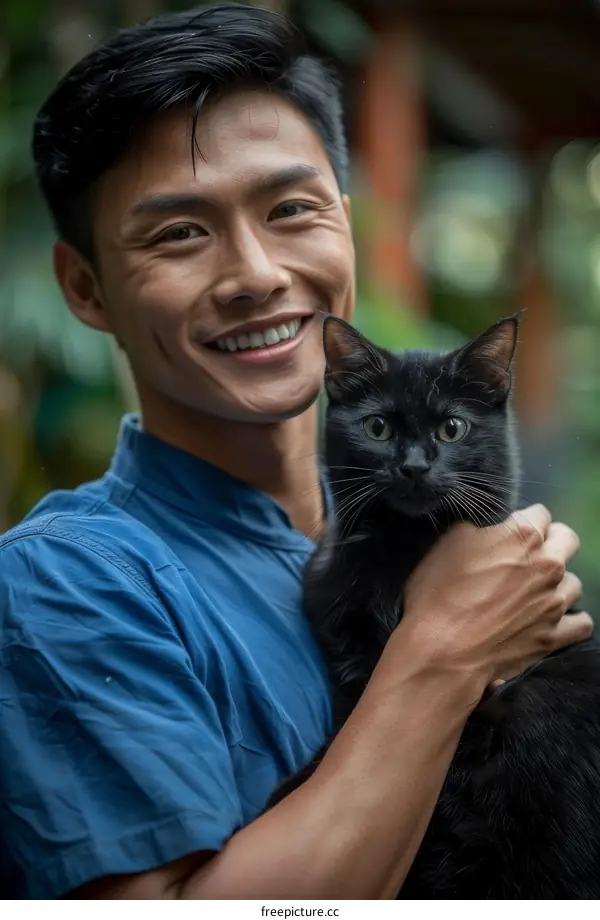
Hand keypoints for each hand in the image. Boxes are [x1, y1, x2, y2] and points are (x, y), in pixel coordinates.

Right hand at [400, 504, 592, 686]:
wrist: (443, 650)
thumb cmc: (438, 593)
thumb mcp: (448, 543)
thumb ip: (479, 529)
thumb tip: (491, 530)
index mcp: (522, 535)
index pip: (538, 513)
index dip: (522, 521)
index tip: (509, 534)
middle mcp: (547, 564)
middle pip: (567, 539)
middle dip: (552, 541)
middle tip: (528, 555)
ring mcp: (555, 601)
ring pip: (574, 582)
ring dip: (557, 583)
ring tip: (534, 592)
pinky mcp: (555, 635)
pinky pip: (581, 623)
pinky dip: (570, 620)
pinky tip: (553, 619)